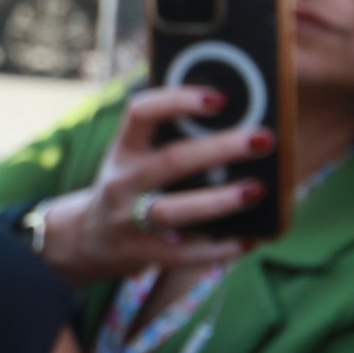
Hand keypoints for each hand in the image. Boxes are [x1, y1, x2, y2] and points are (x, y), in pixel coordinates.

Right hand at [32, 87, 264, 283]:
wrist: (90, 238)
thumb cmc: (132, 185)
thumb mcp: (136, 157)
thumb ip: (171, 138)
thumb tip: (238, 120)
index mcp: (124, 149)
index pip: (142, 113)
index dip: (179, 101)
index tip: (221, 98)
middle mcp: (123, 183)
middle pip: (172, 161)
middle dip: (220, 148)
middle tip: (264, 138)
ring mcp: (130, 221)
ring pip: (175, 211)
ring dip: (220, 201)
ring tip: (258, 190)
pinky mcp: (143, 253)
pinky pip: (185, 254)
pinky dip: (220, 249)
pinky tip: (250, 239)